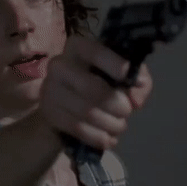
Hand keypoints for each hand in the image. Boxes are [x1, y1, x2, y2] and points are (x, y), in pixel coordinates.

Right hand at [37, 35, 153, 150]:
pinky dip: (97, 136)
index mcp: (77, 47)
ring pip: (87, 112)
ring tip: (119, 127)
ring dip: (110, 124)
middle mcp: (59, 64)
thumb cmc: (100, 80)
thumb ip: (138, 81)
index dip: (119, 67)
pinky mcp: (48, 112)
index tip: (138, 82)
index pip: (97, 53)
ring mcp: (49, 89)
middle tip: (127, 112)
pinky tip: (108, 139)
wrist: (67, 102)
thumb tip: (135, 99)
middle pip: (93, 88)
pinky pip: (77, 128)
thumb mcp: (123, 75)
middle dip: (117, 104)